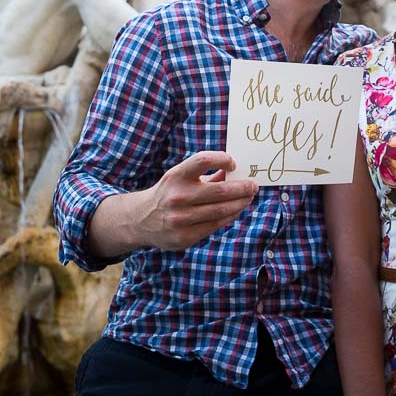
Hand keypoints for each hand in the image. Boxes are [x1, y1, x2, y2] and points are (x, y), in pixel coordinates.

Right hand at [134, 151, 257, 250]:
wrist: (142, 219)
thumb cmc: (170, 192)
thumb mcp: (180, 177)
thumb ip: (206, 175)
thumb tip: (235, 172)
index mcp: (176, 176)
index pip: (202, 160)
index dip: (221, 159)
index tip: (233, 162)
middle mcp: (177, 197)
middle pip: (219, 191)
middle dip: (241, 188)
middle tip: (253, 185)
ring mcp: (180, 219)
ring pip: (221, 211)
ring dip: (239, 203)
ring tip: (248, 197)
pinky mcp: (185, 236)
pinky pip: (215, 225)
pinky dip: (229, 216)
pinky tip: (236, 210)